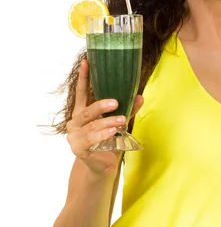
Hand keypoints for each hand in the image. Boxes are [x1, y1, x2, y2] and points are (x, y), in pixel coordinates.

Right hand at [65, 59, 143, 175]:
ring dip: (107, 122)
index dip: (84, 77)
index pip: (82, 92)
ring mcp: (74, 136)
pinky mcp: (78, 148)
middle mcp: (75, 122)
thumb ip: (127, 109)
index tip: (86, 61)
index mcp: (82, 111)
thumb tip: (140, 96)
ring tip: (121, 120)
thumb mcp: (120, 121)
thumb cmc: (110, 140)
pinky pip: (90, 139)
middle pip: (87, 110)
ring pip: (91, 125)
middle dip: (101, 105)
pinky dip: (102, 134)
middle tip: (115, 102)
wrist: (104, 165)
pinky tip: (112, 132)